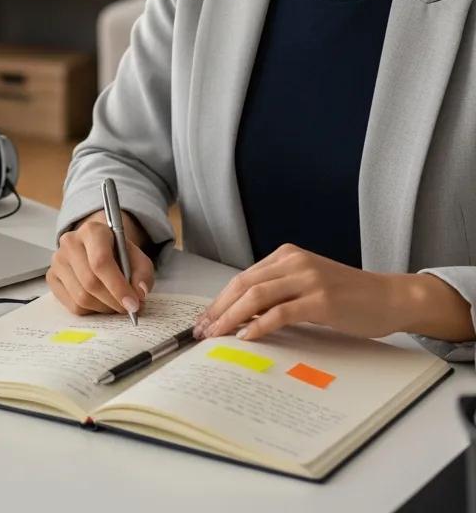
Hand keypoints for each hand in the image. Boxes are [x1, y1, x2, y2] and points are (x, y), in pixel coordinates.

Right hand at [48, 210, 154, 316]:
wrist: (97, 246)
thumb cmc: (118, 253)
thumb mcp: (137, 258)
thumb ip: (143, 274)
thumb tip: (139, 293)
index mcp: (92, 231)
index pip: (101, 261)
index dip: (118, 286)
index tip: (133, 304)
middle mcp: (70, 242)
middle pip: (90, 282)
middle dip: (113, 301)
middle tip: (128, 308)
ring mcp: (57, 260)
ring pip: (81, 297)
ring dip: (103, 308)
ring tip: (114, 303)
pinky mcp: (51, 277)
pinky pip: (72, 305)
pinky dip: (91, 310)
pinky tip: (99, 301)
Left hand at [192, 243, 405, 342]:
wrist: (390, 298)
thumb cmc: (349, 296)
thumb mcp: (307, 286)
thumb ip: (278, 293)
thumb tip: (241, 316)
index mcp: (286, 255)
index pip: (242, 277)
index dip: (220, 299)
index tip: (204, 319)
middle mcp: (293, 261)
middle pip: (243, 284)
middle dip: (219, 309)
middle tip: (202, 331)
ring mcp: (307, 279)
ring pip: (256, 296)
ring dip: (232, 317)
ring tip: (217, 335)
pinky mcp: (321, 300)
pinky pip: (281, 312)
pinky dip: (260, 325)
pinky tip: (247, 337)